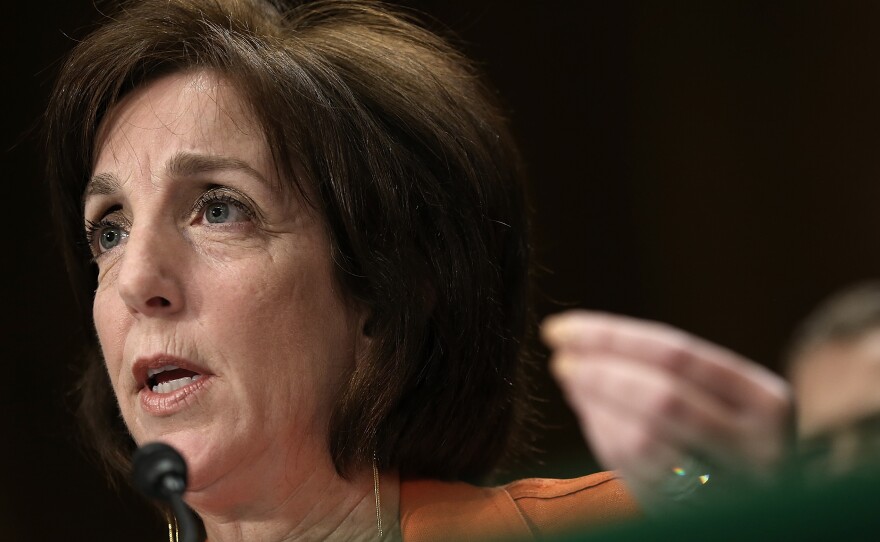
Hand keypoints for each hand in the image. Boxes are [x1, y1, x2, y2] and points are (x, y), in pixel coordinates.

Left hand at [541, 310, 791, 506]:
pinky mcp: (693, 515)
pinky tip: (589, 414)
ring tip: (572, 381)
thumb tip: (584, 344)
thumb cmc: (735, 435)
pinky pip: (633, 473)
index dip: (610, 336)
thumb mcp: (731, 400)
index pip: (676, 353)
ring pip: (641, 439)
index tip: (562, 328)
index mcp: (768, 402)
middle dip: (598, 372)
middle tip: (560, 358)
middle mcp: (757, 448)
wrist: (772, 510)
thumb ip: (674, 372)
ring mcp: (728, 489)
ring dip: (594, 406)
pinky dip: (602, 438)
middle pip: (658, 396)